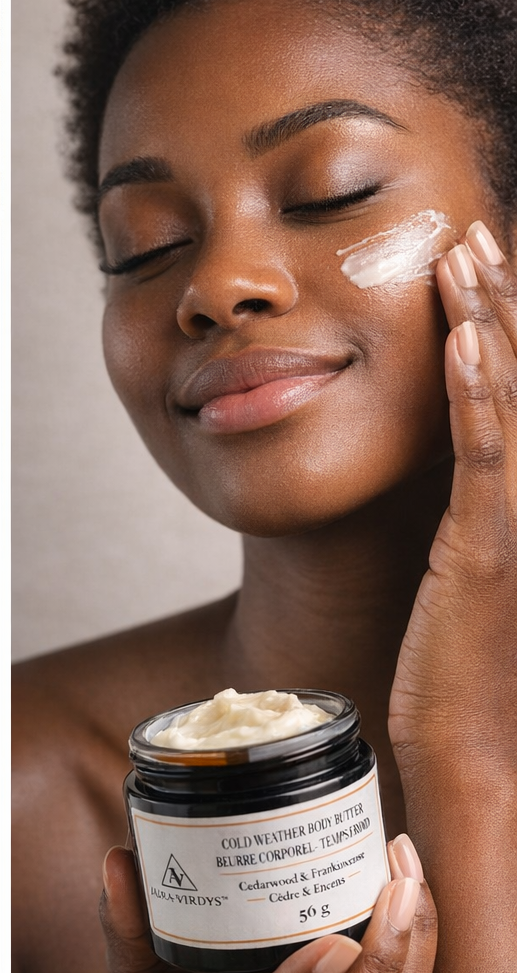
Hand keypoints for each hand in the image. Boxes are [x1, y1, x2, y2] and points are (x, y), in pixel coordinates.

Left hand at [391, 220, 516, 782]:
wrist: (471, 741)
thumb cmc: (469, 656)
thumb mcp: (473, 557)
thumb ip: (476, 495)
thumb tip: (462, 438)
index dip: (512, 319)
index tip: (484, 258)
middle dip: (505, 297)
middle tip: (474, 231)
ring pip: (513, 397)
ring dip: (489, 320)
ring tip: (464, 254)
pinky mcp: (487, 546)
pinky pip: (486, 455)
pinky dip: (478, 393)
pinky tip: (462, 340)